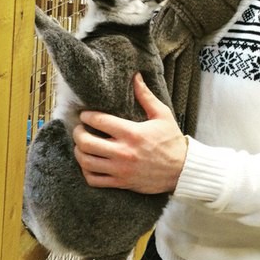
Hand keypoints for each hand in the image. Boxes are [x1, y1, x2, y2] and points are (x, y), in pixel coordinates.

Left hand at [73, 73, 186, 193]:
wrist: (181, 170)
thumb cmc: (171, 141)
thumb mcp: (162, 115)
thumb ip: (145, 96)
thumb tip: (135, 76)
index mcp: (132, 133)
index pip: (99, 121)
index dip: (87, 116)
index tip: (85, 114)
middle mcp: (123, 152)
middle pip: (86, 143)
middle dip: (78, 133)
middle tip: (80, 128)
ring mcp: (121, 170)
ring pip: (86, 162)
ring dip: (79, 152)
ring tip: (82, 145)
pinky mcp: (121, 183)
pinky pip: (93, 180)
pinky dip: (86, 171)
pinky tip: (89, 163)